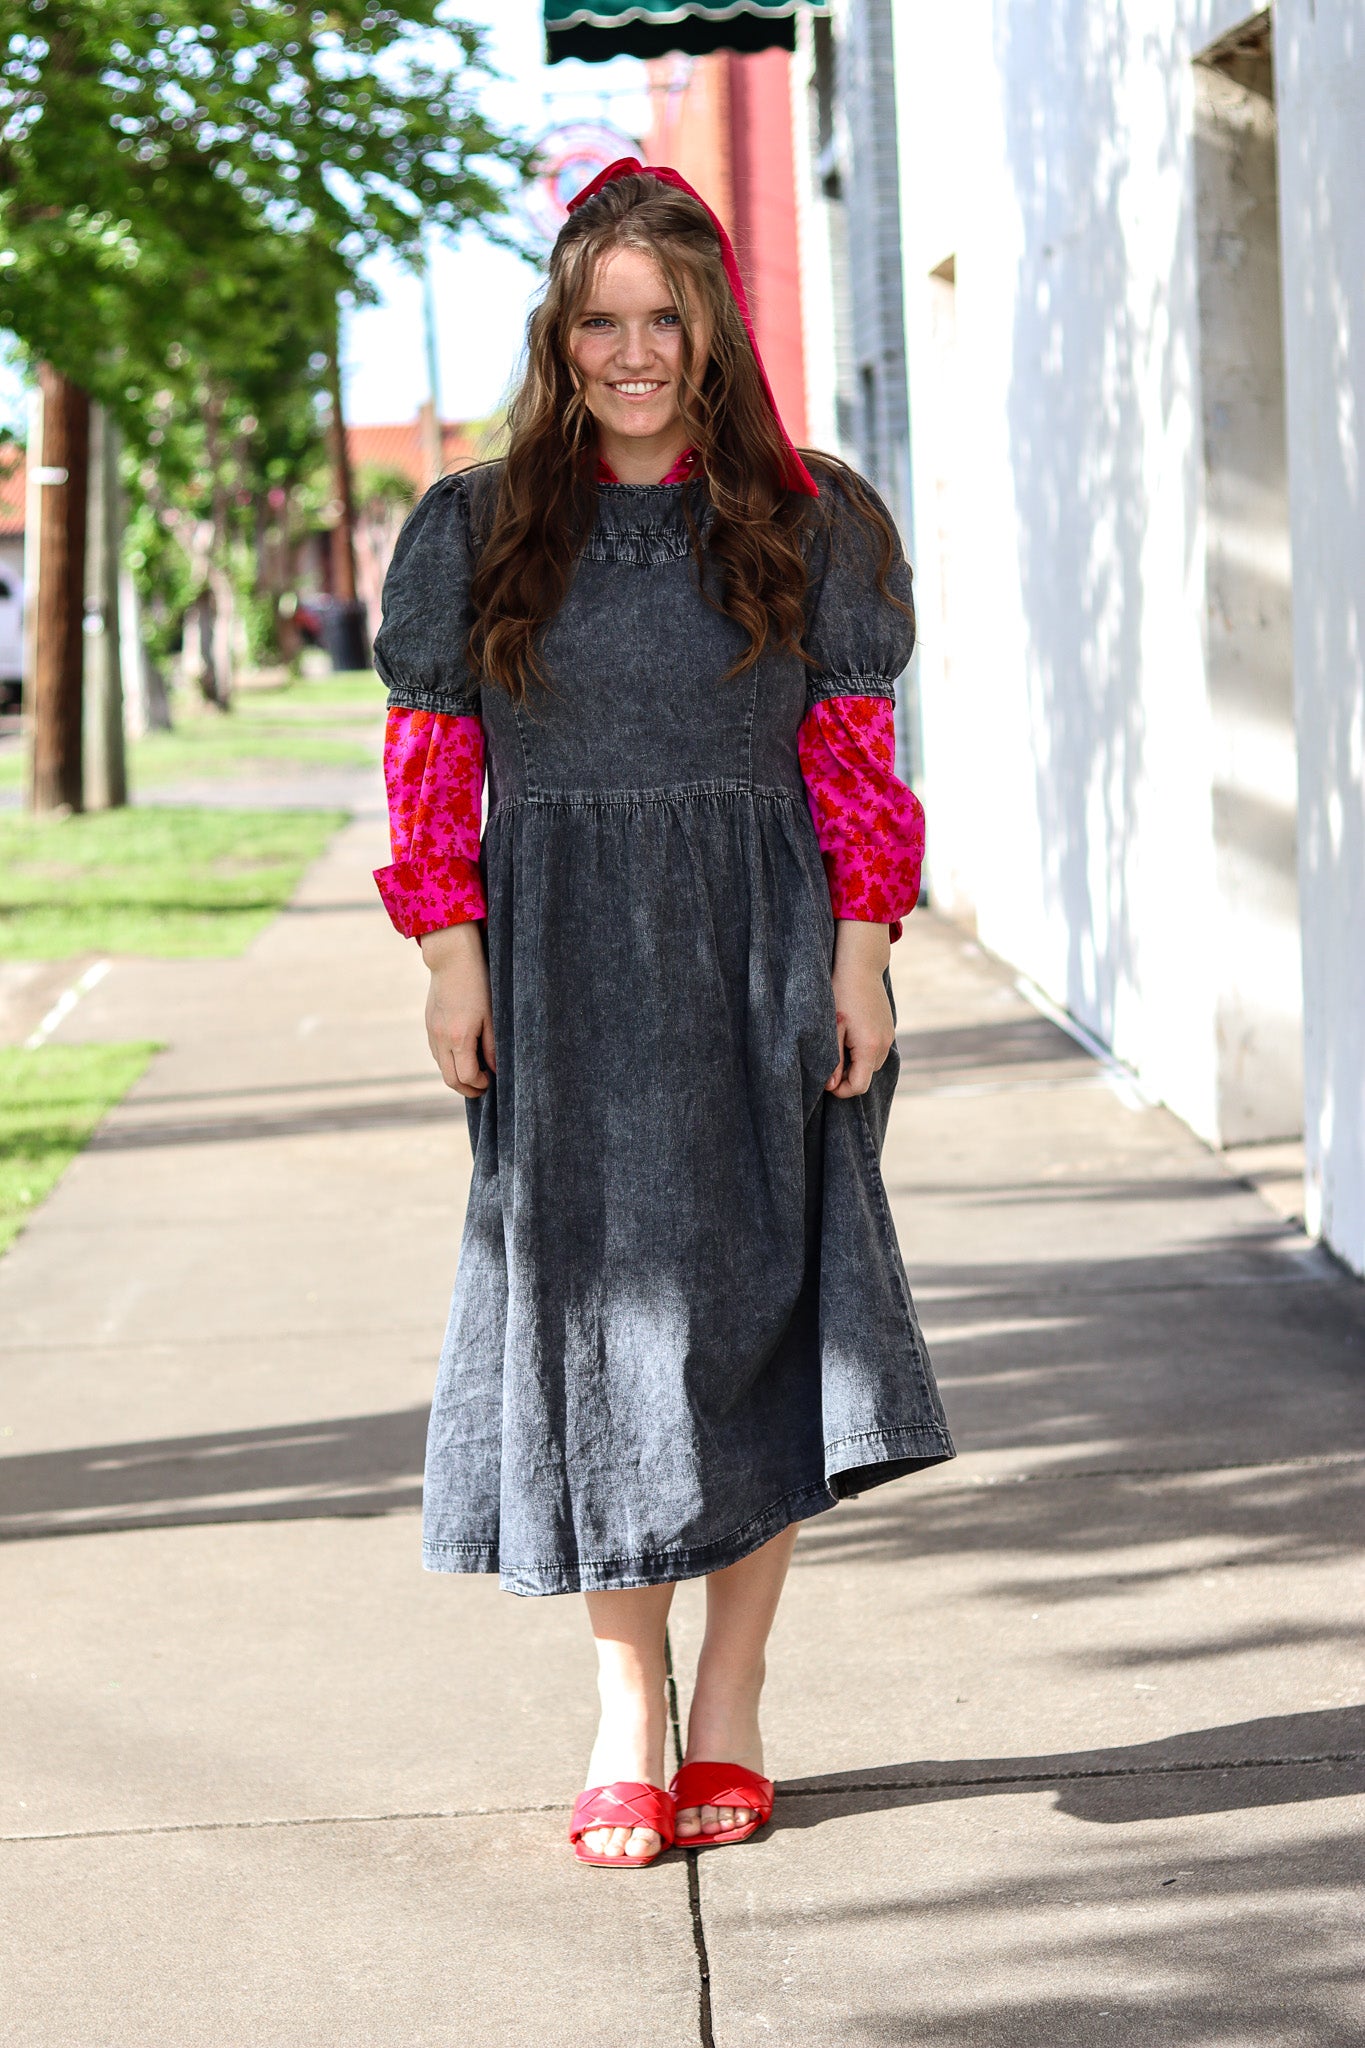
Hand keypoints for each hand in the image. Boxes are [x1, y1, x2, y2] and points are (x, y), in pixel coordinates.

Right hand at [418, 923, 495, 1097]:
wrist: (451, 960)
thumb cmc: (477, 984)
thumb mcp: (492, 1016)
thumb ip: (492, 1047)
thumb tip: (496, 1070)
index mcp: (458, 1038)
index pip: (466, 1077)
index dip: (480, 1085)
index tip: (492, 1081)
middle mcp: (441, 1039)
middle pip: (450, 1079)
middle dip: (467, 1089)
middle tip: (483, 1087)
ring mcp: (432, 1032)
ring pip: (441, 1067)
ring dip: (457, 1075)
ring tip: (476, 1071)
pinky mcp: (428, 1025)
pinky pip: (437, 1053)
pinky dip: (449, 1061)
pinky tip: (463, 1054)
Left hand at [826, 920, 893, 1097]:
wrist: (860, 967)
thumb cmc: (841, 994)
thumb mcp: (832, 1029)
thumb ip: (833, 1060)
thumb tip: (831, 1086)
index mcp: (869, 1047)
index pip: (858, 1086)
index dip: (840, 1090)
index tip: (825, 1080)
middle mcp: (884, 1045)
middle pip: (865, 1077)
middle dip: (846, 1075)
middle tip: (828, 1057)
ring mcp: (889, 1037)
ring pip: (871, 1065)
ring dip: (854, 1063)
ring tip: (838, 1042)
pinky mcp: (889, 1030)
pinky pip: (876, 1051)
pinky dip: (862, 1051)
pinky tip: (849, 1034)